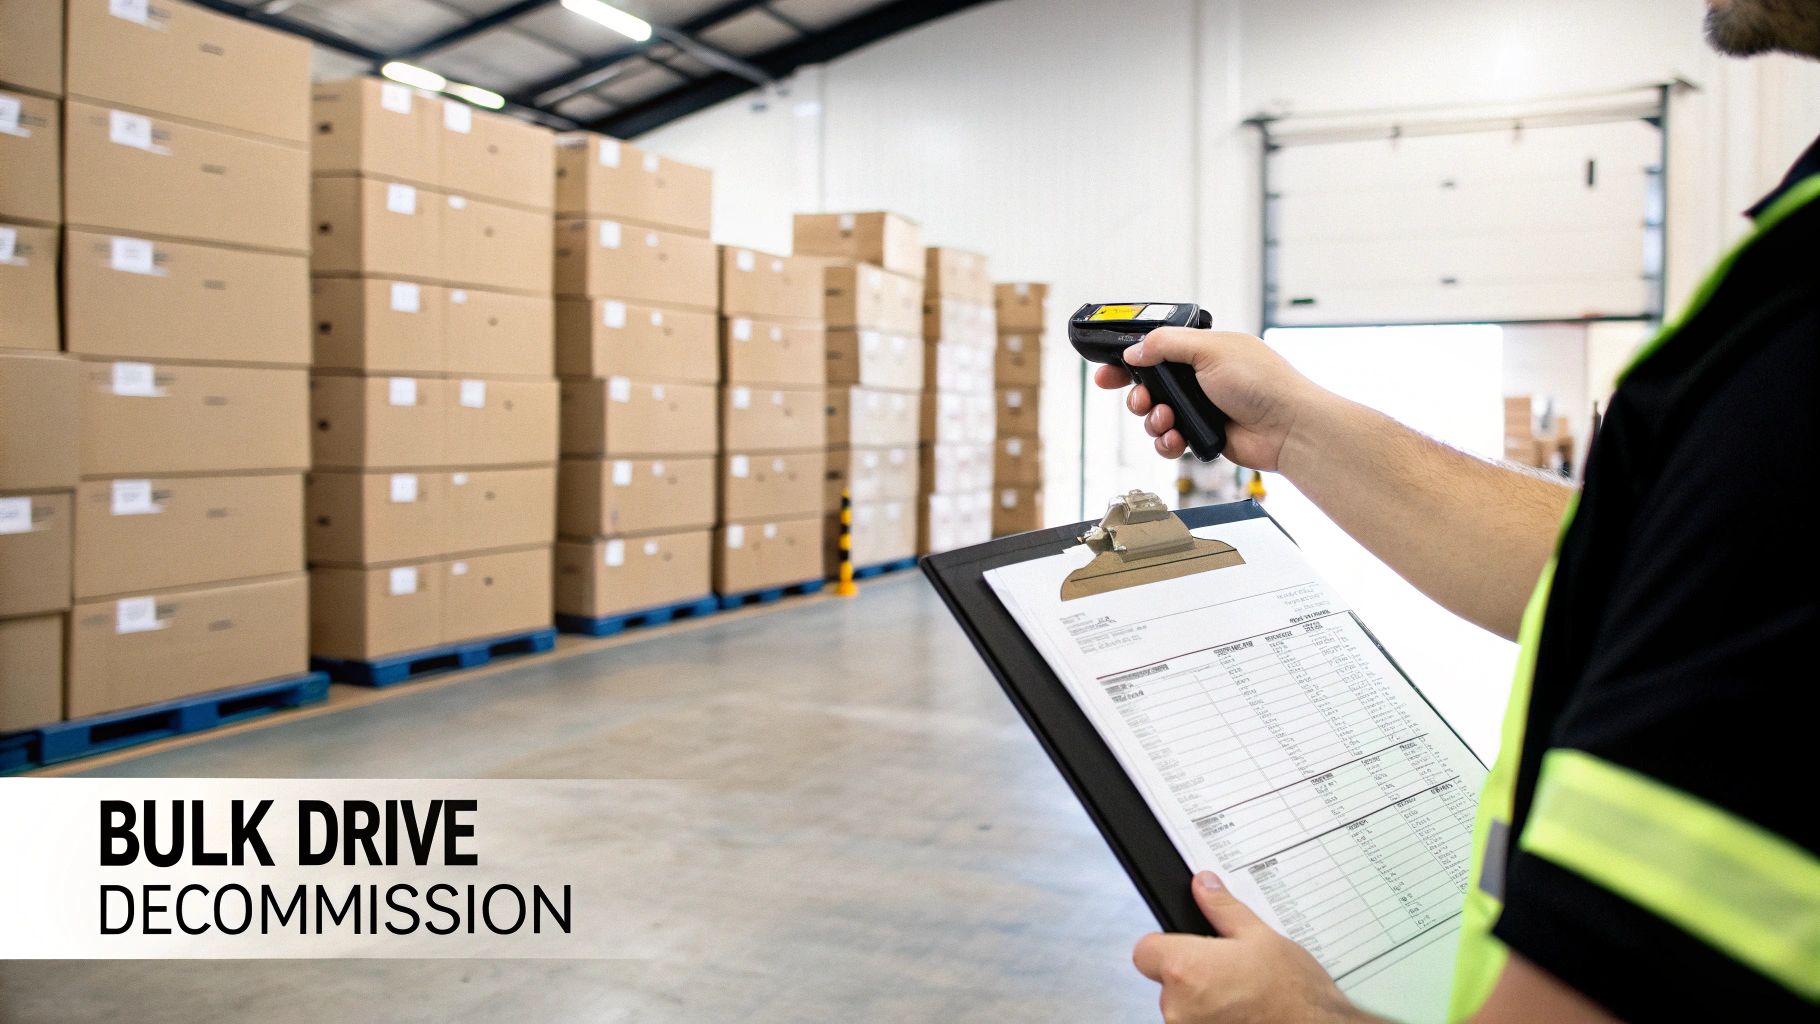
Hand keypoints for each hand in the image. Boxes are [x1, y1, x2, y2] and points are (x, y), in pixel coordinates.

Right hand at [1092, 329, 1322, 470]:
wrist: (1287, 428)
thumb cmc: (1263, 383)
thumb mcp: (1210, 350)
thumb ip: (1166, 345)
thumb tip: (1134, 351)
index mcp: (1203, 350)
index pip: (1155, 350)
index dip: (1128, 361)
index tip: (1107, 371)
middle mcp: (1199, 378)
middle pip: (1149, 386)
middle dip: (1138, 395)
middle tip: (1142, 400)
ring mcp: (1200, 408)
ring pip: (1155, 415)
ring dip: (1153, 420)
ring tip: (1167, 420)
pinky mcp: (1202, 435)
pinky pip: (1169, 440)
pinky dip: (1167, 441)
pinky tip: (1177, 438)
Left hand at [1132, 872, 1370, 1023]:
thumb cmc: (1292, 991)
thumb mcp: (1259, 936)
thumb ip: (1221, 909)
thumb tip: (1203, 885)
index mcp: (1185, 968)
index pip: (1145, 951)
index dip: (1165, 945)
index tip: (1187, 946)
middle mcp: (1177, 1006)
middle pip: (1165, 980)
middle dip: (1191, 973)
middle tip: (1227, 970)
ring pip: (1181, 1007)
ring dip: (1202, 1000)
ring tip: (1240, 994)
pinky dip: (1214, 1019)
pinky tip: (1241, 1013)